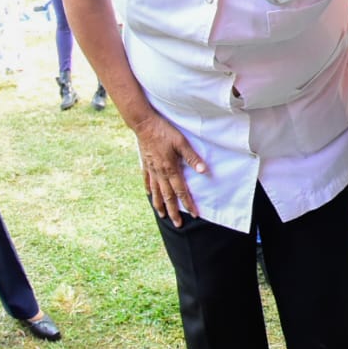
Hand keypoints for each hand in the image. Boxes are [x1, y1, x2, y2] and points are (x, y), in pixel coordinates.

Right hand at [131, 113, 207, 227]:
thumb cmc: (165, 132)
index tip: (194, 214)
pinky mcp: (145, 164)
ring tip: (162, 216)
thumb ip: (192, 158)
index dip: (188, 203)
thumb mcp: (182, 143)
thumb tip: (203, 171)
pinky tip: (151, 195)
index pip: (181, 191)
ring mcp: (151, 170)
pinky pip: (147, 181)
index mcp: (170, 169)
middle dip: (173, 211)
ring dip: (160, 205)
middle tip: (177, 224)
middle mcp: (160, 173)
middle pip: (168, 196)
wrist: (144, 124)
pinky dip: (150, 190)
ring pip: (156, 192)